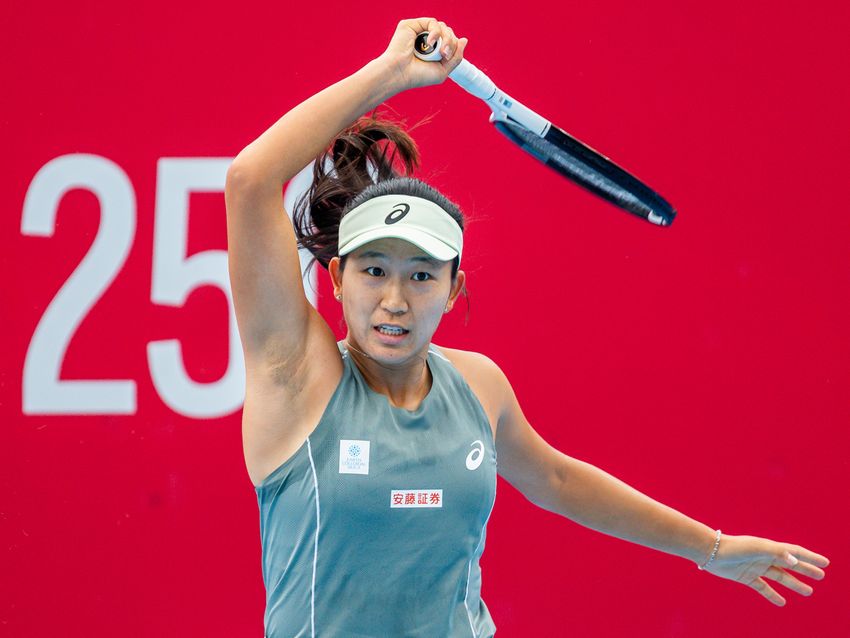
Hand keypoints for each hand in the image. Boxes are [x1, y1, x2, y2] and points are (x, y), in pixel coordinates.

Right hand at [376, 17, 467, 91]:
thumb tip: (464, 40)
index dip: (454, 46)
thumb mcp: (443, 70)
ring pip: (443, 27)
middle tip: (445, 55)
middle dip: (451, 43)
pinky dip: (435, 32)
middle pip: (448, 33)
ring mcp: (419, 32)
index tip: (448, 58)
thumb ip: (456, 56)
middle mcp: (426, 40)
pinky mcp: (412, 25)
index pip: (450, 41)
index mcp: (433, 51)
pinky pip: (432, 22)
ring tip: (440, 52)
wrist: (400, 74)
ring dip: (446, 39)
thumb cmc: (418, 76)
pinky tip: (430, 43)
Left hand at [702, 533, 829, 605]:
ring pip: (779, 577)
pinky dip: (772, 595)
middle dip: (806, 570)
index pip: (794, 552)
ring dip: (794, 584)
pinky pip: (763, 587)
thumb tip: (796, 560)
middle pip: (790, 564)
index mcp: (769, 548)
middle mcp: (764, 557)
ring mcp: (756, 567)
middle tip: (821, 576)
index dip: (810, 557)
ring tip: (809, 592)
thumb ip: (776, 552)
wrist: (711, 552)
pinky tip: (782, 602)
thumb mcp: (757, 548)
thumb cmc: (734, 547)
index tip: (825, 563)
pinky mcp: (746, 577)